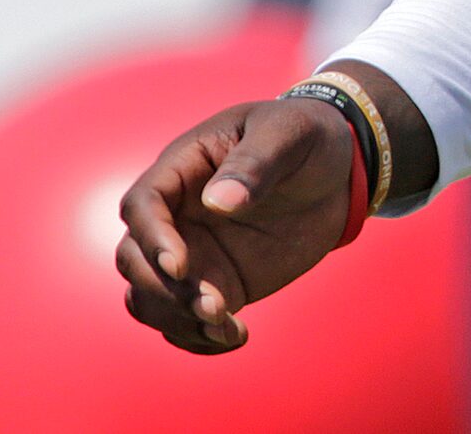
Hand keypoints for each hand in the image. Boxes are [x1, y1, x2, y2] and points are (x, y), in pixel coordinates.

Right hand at [115, 58, 438, 353]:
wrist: (336, 170)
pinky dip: (199, 337)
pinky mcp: (215, 282)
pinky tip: (236, 336)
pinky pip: (185, 319)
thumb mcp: (289, 133)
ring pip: (149, 297)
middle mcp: (176, 215)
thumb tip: (217, 201)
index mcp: (183, 167)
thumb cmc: (307, 135)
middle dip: (163, 289)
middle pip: (134, 259)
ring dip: (177, 319)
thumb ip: (254, 162)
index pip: (141, 205)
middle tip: (214, 303)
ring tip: (227, 325)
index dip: (152, 238)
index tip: (181, 266)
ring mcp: (192, 252)